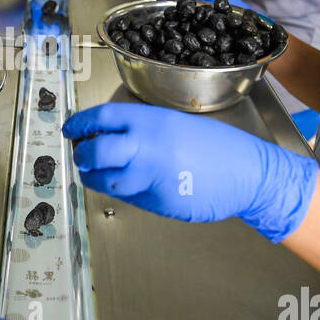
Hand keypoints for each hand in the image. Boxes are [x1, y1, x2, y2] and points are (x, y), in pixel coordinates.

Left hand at [62, 103, 318, 242]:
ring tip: (98, 173)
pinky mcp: (158, 201)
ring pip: (106, 180)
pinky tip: (131, 184)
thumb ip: (143, 128)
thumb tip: (107, 135)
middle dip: (82, 155)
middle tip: (81, 155)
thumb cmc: (217, 146)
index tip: (71, 129)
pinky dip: (123, 191)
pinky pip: (129, 197)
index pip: (102, 118)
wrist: (248, 173)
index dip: (80, 124)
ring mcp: (152, 176)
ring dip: (95, 178)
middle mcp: (148, 147)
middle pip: (96, 151)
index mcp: (152, 121)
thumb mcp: (177, 123)